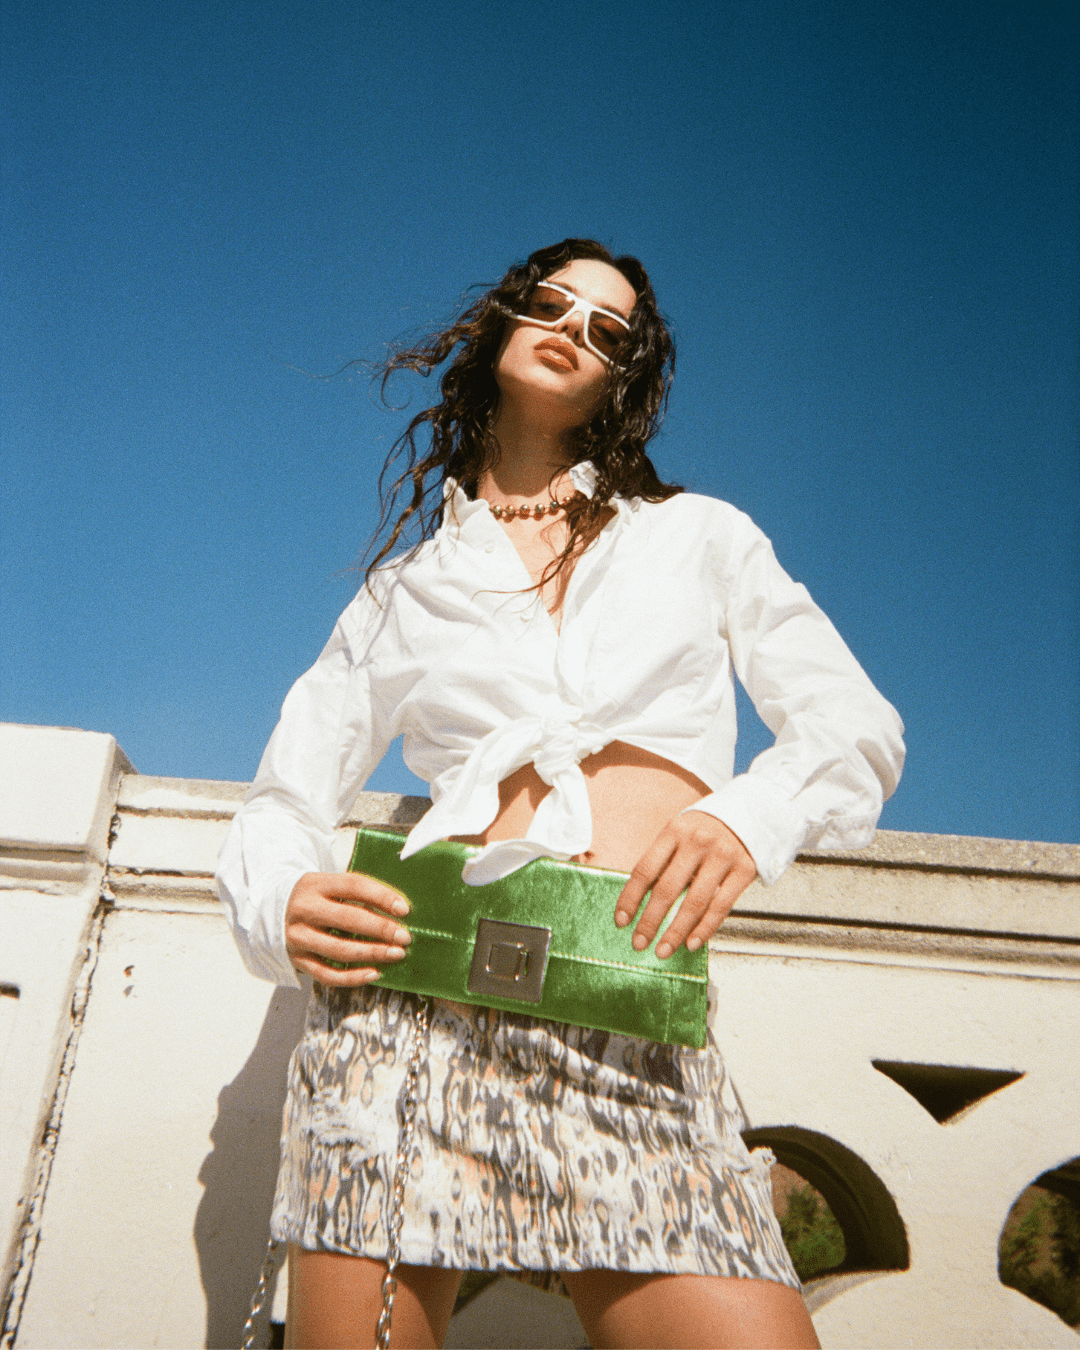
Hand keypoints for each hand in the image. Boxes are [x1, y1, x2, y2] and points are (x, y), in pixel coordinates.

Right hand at [285, 871, 411, 986]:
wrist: (273, 913)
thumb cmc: (315, 899)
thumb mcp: (329, 885)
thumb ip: (357, 893)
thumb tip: (399, 910)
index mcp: (315, 884)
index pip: (353, 885)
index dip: (381, 896)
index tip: (404, 909)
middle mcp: (304, 909)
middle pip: (348, 919)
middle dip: (381, 929)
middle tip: (405, 937)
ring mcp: (298, 937)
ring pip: (339, 950)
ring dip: (372, 953)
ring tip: (397, 954)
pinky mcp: (297, 960)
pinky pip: (327, 974)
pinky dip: (353, 977)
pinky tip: (375, 973)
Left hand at [615, 813, 756, 957]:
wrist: (753, 811)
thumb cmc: (707, 829)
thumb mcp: (681, 833)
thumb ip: (664, 861)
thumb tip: (641, 903)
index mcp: (674, 831)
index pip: (645, 870)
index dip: (630, 898)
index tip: (621, 921)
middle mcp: (697, 842)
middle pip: (667, 889)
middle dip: (650, 921)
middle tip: (639, 942)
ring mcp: (722, 856)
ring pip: (694, 902)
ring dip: (676, 931)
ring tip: (663, 950)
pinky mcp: (744, 870)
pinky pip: (721, 906)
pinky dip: (704, 928)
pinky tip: (691, 943)